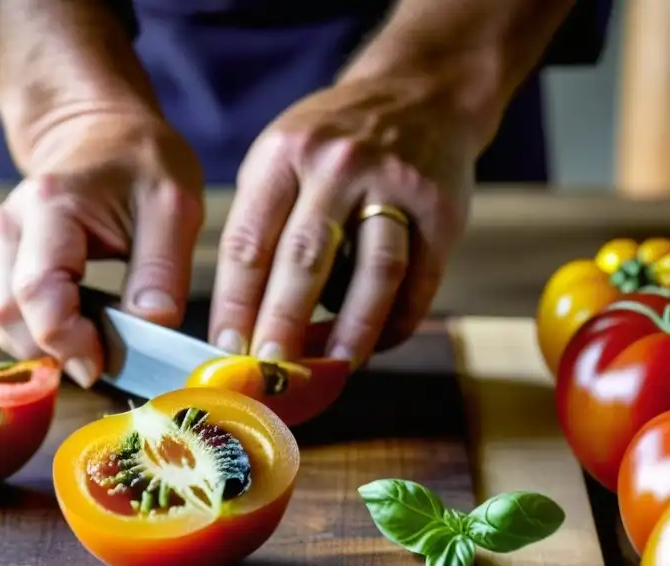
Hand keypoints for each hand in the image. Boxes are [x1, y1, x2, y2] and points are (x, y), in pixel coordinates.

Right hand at [0, 111, 204, 387]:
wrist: (100, 131)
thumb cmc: (141, 163)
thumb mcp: (175, 207)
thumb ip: (162, 270)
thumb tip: (151, 329)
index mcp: (51, 207)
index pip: (38, 295)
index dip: (68, 343)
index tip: (103, 366)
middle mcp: (7, 225)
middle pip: (8, 316)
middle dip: (55, 351)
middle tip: (105, 357)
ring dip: (40, 347)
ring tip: (91, 341)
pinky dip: (27, 334)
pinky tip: (67, 327)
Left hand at [209, 69, 477, 367]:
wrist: (422, 92)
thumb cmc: (334, 142)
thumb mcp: (282, 159)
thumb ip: (263, 228)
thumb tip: (244, 323)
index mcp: (284, 155)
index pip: (250, 241)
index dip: (236, 302)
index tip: (228, 347)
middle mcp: (337, 164)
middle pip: (306, 258)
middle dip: (284, 323)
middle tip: (272, 369)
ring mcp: (394, 183)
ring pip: (373, 272)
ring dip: (352, 330)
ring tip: (333, 369)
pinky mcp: (442, 207)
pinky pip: (420, 278)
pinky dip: (398, 320)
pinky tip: (378, 343)